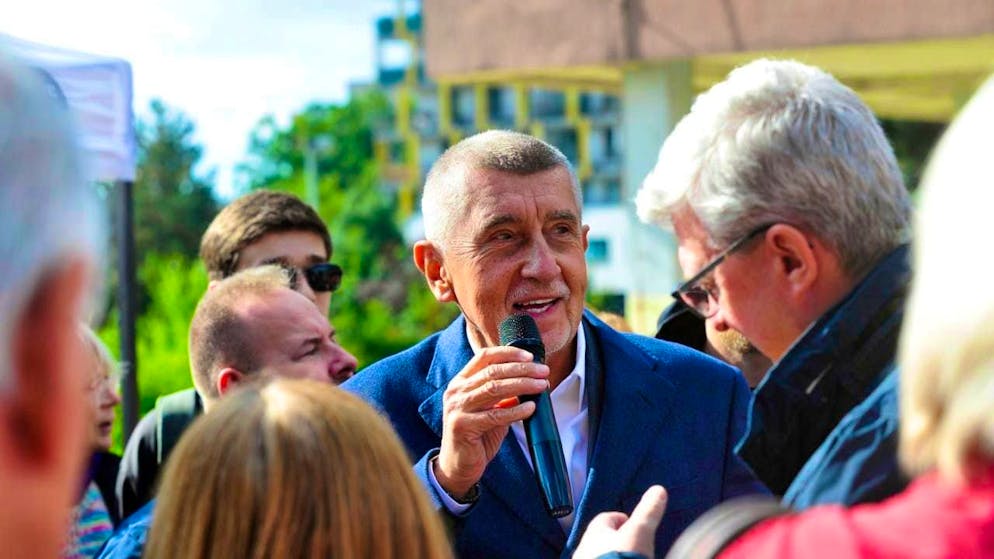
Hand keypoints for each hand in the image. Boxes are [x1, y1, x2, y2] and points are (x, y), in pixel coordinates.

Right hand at [434, 346, 549, 497]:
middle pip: (493, 371)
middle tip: (543, 372)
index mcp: (461, 382)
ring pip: (494, 388)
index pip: (484, 357)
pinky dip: (516, 410)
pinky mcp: (462, 426)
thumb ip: (504, 395)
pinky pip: (495, 415)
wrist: (458, 466)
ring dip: (522, 385)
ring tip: (542, 386)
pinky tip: (531, 408)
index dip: (508, 353)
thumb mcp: (491, 410)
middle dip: (522, 369)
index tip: (531, 356)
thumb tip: (532, 380)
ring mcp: (457, 408)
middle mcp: (456, 391)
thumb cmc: (477, 436)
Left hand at [573, 485, 667, 558]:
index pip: (606, 519)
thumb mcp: (640, 532)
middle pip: (601, 540)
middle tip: (634, 547)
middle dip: (617, 542)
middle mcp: (583, 548)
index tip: (636, 527)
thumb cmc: (624, 557)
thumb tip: (659, 489)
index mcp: (594, 531)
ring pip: (598, 557)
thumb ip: (648, 512)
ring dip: (610, 557)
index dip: (623, 521)